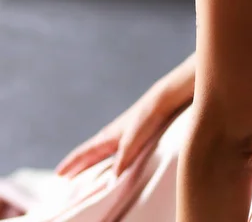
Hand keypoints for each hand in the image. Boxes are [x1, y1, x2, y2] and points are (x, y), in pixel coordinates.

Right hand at [56, 54, 194, 177]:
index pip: (82, 153)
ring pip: (98, 153)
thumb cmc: (145, 119)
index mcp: (106, 138)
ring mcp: (118, 135)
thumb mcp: (132, 142)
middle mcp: (109, 136)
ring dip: (88, 163)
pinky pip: (110, 152)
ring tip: (81, 172)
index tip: (58, 173)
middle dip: (76, 166)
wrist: (159, 102)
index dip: (70, 164)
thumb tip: (109, 183)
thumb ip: (122, 162)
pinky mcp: (129, 135)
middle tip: (64, 178)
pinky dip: (103, 160)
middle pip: (88, 155)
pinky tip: (109, 163)